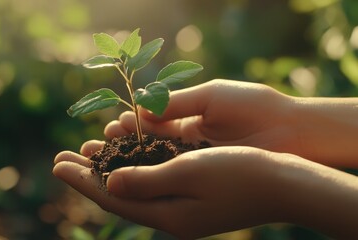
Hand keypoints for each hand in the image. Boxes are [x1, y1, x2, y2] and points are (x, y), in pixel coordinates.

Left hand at [53, 146, 357, 238]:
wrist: (283, 184)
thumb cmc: (240, 174)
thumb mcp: (189, 174)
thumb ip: (146, 181)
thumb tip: (109, 184)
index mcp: (167, 215)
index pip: (113, 197)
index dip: (83, 180)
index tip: (57, 164)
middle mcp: (171, 216)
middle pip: (118, 195)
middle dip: (88, 176)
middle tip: (61, 158)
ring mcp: (182, 209)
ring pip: (134, 189)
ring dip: (108, 171)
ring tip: (87, 154)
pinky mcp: (192, 198)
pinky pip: (152, 184)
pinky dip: (133, 171)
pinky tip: (125, 160)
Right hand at [103, 79, 357, 167]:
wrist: (292, 131)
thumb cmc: (253, 107)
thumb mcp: (210, 97)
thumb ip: (175, 104)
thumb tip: (139, 112)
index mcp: (187, 119)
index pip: (146, 125)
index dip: (124, 127)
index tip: (106, 128)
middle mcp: (186, 144)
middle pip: (142, 148)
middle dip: (115, 150)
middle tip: (89, 150)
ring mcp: (195, 163)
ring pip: (151, 165)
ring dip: (124, 165)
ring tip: (101, 163)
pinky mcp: (205, 178)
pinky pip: (170, 178)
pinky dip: (148, 176)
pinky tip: (128, 177)